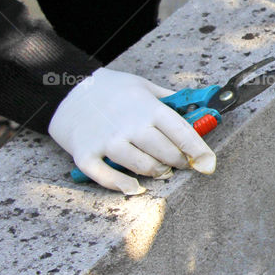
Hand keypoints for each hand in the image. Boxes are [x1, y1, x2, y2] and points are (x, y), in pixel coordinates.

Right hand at [48, 68, 215, 193]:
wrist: (66, 88)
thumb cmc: (111, 88)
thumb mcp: (143, 85)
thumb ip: (168, 99)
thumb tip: (197, 109)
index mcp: (148, 108)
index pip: (182, 132)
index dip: (199, 151)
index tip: (208, 163)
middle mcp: (130, 124)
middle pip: (165, 153)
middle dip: (179, 162)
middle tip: (182, 163)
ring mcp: (107, 140)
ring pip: (141, 166)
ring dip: (156, 172)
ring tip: (161, 171)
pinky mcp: (85, 153)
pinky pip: (105, 176)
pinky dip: (121, 185)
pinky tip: (134, 188)